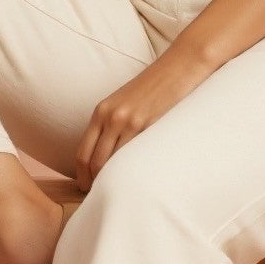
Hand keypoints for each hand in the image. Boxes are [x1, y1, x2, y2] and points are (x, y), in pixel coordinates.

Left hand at [72, 44, 217, 188]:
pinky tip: (138, 180)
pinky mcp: (148, 124)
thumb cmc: (158, 84)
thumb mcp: (127, 101)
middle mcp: (110, 117)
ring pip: (111, 163)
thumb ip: (116, 124)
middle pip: (93, 163)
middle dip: (95, 184)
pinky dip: (132, 171)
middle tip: (102, 198)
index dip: (82, 177)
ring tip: (119, 194)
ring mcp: (129, 121)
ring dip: (112, 182)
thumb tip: (111, 153)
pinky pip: (134, 156)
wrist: (181, 64)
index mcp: (102, 111)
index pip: (82, 153)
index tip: (88, 189)